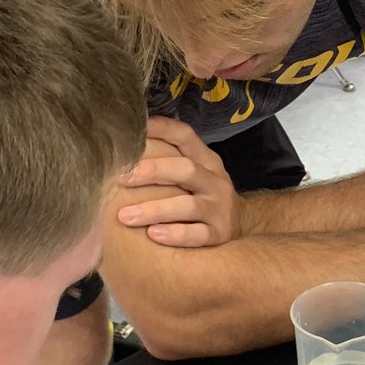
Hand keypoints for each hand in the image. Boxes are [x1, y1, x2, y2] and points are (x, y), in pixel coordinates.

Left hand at [116, 117, 242, 246]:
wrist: (242, 224)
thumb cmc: (203, 195)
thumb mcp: (195, 172)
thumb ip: (169, 159)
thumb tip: (125, 142)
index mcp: (206, 161)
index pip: (186, 136)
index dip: (162, 129)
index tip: (136, 130)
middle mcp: (215, 181)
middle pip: (186, 169)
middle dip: (153, 171)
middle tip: (121, 178)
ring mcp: (220, 209)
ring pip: (189, 206)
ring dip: (155, 209)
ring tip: (125, 216)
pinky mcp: (220, 234)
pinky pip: (198, 235)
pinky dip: (175, 234)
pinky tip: (153, 234)